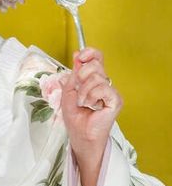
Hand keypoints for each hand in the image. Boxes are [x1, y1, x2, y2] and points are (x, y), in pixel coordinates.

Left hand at [60, 47, 122, 166]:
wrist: (79, 133)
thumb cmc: (75, 115)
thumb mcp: (69, 90)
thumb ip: (74, 73)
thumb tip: (77, 55)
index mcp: (94, 79)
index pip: (97, 58)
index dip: (89, 53)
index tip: (79, 56)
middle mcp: (105, 83)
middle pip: (95, 65)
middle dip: (81, 76)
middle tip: (78, 92)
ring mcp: (111, 92)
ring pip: (97, 77)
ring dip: (83, 91)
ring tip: (83, 103)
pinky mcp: (116, 100)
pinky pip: (103, 89)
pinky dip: (92, 96)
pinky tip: (91, 106)